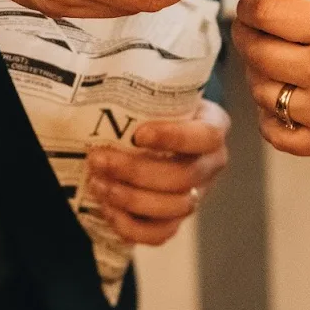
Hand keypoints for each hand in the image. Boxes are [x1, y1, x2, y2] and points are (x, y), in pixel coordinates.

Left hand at [85, 100, 230, 245]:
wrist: (156, 131)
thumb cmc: (154, 109)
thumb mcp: (156, 92)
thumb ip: (140, 88)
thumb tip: (96, 74)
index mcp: (213, 127)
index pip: (205, 136)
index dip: (173, 138)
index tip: (138, 134)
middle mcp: (211, 164)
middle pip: (184, 178)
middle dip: (136, 172)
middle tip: (99, 160)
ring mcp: (197, 195)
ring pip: (173, 209)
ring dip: (130, 199)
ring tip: (98, 183)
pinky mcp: (177, 218)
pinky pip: (160, 234)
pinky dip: (131, 226)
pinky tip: (107, 208)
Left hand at [232, 0, 309, 169]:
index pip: (271, 15)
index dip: (250, 7)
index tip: (249, 4)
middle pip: (258, 52)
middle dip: (245, 37)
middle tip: (248, 31)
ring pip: (263, 92)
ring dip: (255, 76)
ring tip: (262, 67)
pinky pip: (279, 135)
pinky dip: (269, 121)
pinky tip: (275, 109)